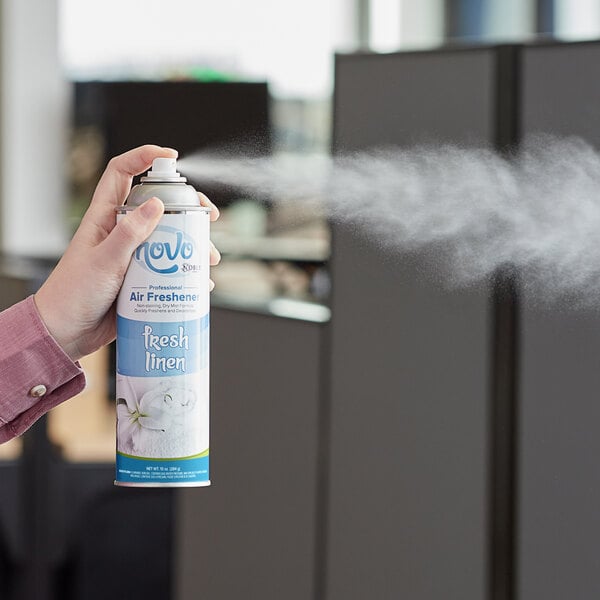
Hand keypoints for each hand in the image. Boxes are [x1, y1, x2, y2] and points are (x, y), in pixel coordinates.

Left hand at [34, 145, 220, 362]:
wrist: (67, 333)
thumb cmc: (74, 294)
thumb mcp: (103, 261)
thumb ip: (129, 233)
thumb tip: (157, 204)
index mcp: (105, 217)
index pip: (122, 173)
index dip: (144, 157)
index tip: (171, 158)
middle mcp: (122, 232)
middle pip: (160, 206)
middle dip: (188, 208)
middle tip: (208, 218)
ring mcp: (135, 255)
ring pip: (171, 240)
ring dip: (194, 245)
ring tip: (208, 259)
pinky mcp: (144, 279)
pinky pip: (171, 270)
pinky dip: (189, 274)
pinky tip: (200, 283)